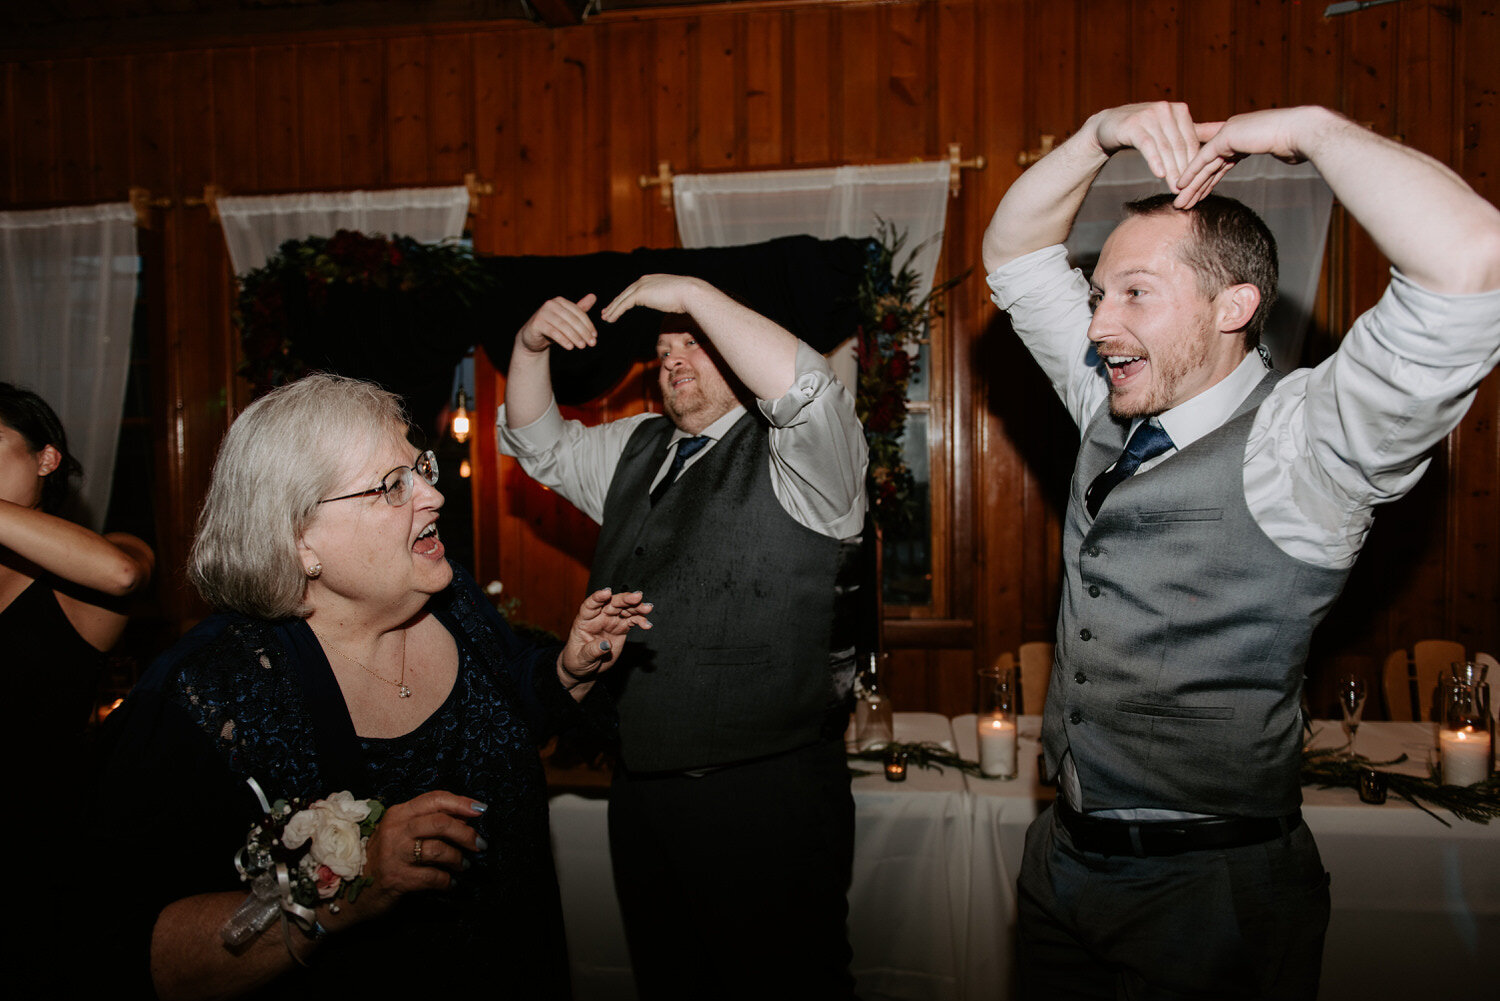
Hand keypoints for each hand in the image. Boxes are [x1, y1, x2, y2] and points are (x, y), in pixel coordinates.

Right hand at [326, 790, 484, 929]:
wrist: (349, 889)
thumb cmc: (382, 858)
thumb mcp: (400, 833)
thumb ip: (426, 823)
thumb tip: (466, 820)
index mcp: (398, 813)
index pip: (434, 798)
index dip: (461, 802)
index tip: (481, 810)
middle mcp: (395, 829)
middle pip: (440, 823)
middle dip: (466, 833)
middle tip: (480, 844)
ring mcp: (394, 854)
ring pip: (438, 850)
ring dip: (458, 859)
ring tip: (463, 866)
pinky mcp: (396, 878)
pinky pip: (432, 877)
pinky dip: (446, 880)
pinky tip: (449, 883)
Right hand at [516, 293, 598, 354]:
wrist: (532, 337)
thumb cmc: (552, 326)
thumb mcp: (567, 318)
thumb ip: (580, 309)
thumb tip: (593, 296)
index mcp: (560, 301)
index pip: (578, 312)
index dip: (588, 325)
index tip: (595, 336)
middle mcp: (551, 304)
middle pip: (572, 319)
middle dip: (584, 332)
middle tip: (592, 343)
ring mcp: (543, 313)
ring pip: (563, 325)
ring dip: (575, 337)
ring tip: (582, 346)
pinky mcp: (537, 323)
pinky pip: (552, 332)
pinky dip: (563, 340)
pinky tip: (570, 347)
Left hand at [558, 587, 652, 688]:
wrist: (586, 668)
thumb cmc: (578, 661)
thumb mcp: (581, 659)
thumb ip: (592, 651)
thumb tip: (605, 645)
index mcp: (584, 620)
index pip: (590, 605)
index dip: (598, 597)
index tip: (607, 592)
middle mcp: (599, 617)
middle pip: (612, 603)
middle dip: (625, 599)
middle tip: (637, 597)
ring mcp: (611, 621)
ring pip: (625, 609)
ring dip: (636, 607)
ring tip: (647, 608)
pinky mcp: (621, 628)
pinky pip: (632, 620)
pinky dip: (640, 620)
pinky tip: (647, 624)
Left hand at [600, 274, 705, 323]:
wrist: (689, 292)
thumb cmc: (686, 297)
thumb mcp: (673, 297)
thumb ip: (666, 299)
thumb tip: (669, 304)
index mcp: (651, 280)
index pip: (633, 290)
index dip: (624, 299)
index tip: (617, 306)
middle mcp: (644, 280)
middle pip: (624, 294)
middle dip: (614, 304)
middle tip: (606, 312)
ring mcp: (641, 286)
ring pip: (621, 299)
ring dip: (612, 309)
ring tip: (605, 318)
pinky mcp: (639, 294)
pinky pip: (623, 305)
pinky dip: (615, 312)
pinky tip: (610, 319)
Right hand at [1087, 101, 1214, 188]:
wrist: (1108, 126)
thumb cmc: (1142, 129)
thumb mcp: (1170, 130)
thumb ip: (1196, 131)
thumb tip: (1224, 129)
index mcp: (1180, 110)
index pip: (1192, 141)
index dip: (1195, 164)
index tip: (1198, 185)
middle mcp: (1166, 109)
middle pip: (1179, 146)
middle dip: (1184, 171)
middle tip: (1188, 192)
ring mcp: (1149, 115)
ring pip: (1165, 148)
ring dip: (1172, 171)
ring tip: (1175, 190)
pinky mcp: (1133, 124)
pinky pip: (1147, 145)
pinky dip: (1155, 161)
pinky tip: (1160, 175)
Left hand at [1174, 106, 1328, 207]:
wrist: (1304, 131)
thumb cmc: (1300, 141)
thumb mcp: (1284, 148)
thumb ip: (1279, 150)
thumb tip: (1290, 155)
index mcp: (1245, 136)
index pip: (1220, 159)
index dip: (1208, 177)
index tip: (1198, 192)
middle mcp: (1234, 132)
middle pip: (1208, 164)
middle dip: (1195, 185)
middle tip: (1183, 202)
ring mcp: (1229, 132)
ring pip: (1204, 164)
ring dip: (1190, 185)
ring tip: (1180, 203)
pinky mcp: (1226, 136)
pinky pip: (1204, 159)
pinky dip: (1192, 173)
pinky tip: (1182, 186)